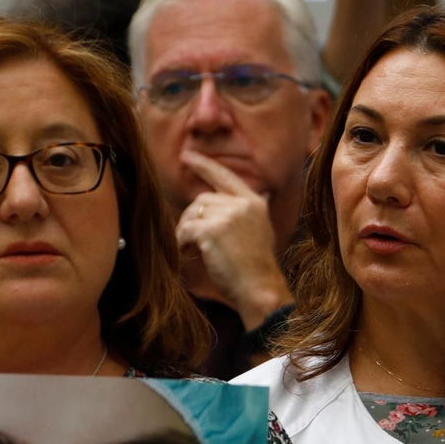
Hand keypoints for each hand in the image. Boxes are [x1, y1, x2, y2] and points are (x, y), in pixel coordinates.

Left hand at [174, 150, 291, 328]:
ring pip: (192, 213)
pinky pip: (186, 229)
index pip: (225, 176)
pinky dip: (182, 241)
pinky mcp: (213, 229)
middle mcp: (243, 204)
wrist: (259, 287)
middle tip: (192, 239)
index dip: (204, 165)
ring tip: (193, 248)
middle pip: (203, 199)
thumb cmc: (256, 267)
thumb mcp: (262, 230)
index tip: (186, 156)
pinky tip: (188, 252)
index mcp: (254, 202)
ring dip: (187, 231)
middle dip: (193, 218)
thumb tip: (252, 195)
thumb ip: (250, 212)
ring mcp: (228, 215)